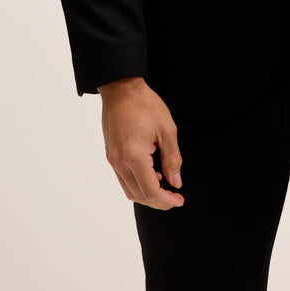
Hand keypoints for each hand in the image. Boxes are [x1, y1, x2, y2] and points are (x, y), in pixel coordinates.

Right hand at [98, 76, 183, 209]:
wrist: (121, 89)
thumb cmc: (144, 104)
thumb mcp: (167, 129)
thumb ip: (172, 159)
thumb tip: (176, 182)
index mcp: (134, 157)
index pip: (150, 192)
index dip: (166, 201)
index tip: (179, 200)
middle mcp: (120, 162)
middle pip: (138, 195)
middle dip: (158, 201)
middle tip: (174, 196)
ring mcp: (113, 159)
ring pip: (129, 190)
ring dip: (147, 194)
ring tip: (164, 184)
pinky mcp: (111, 154)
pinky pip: (123, 178)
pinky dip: (137, 183)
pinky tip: (151, 172)